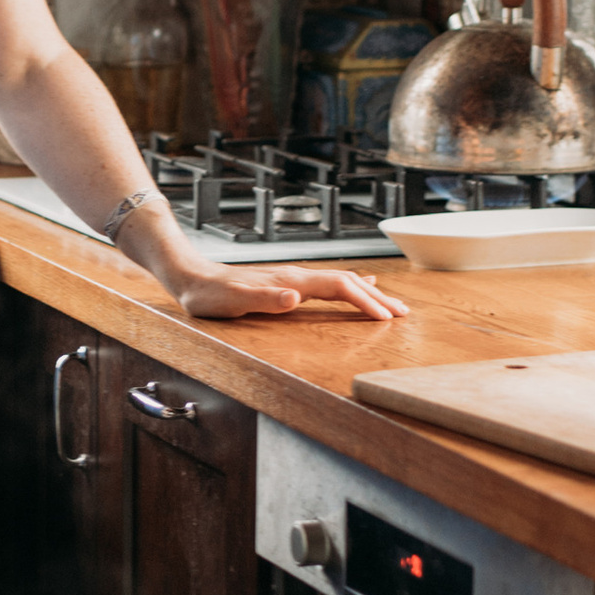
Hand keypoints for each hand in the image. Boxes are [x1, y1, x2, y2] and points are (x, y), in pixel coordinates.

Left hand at [172, 263, 406, 324]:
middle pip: (347, 283)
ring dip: (368, 293)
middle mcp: (297, 277)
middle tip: (404, 313)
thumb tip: (297, 298)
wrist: (191, 278)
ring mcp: (294, 279)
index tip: (387, 318)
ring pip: (341, 283)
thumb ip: (265, 300)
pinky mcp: (288, 284)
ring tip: (391, 303)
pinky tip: (359, 285)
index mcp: (291, 282)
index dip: (365, 302)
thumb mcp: (234, 302)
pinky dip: (351, 287)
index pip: (339, 289)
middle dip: (377, 298)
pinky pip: (329, 284)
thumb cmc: (209, 295)